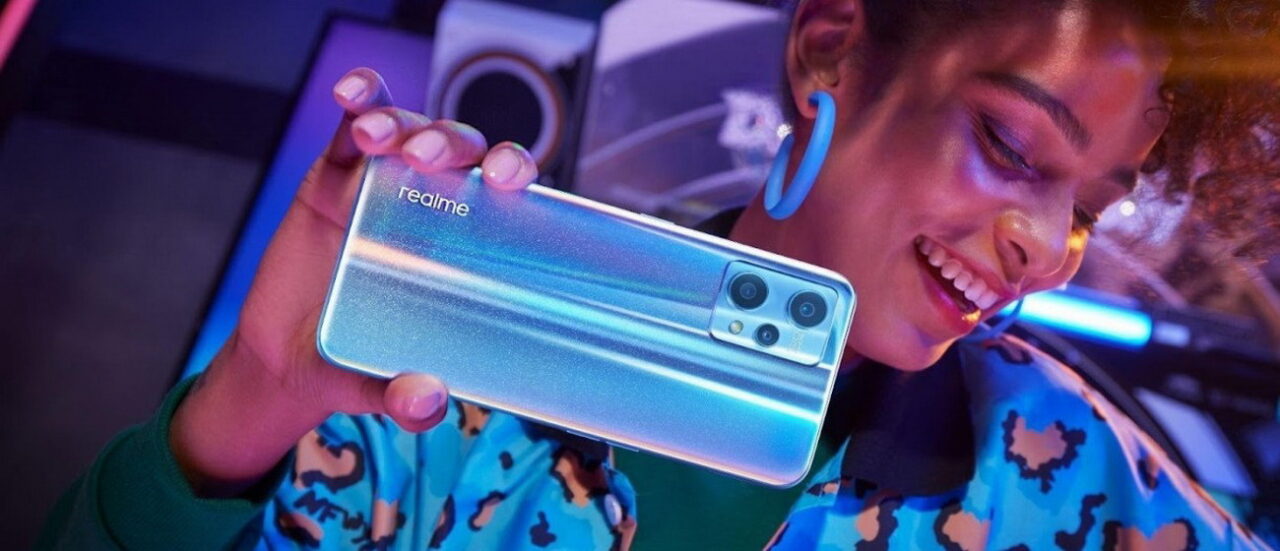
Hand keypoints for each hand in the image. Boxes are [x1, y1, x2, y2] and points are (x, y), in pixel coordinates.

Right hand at [170, 67, 537, 495]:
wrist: (284, 359)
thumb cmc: (354, 364)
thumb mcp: (378, 386)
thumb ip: (403, 397)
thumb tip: (427, 402)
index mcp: (468, 248)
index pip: (508, 198)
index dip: (516, 174)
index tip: (509, 180)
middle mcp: (437, 206)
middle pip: (463, 151)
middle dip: (454, 142)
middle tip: (429, 160)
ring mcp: (388, 184)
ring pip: (411, 128)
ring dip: (400, 121)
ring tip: (374, 137)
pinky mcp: (338, 172)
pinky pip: (355, 121)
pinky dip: (360, 97)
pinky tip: (350, 92)